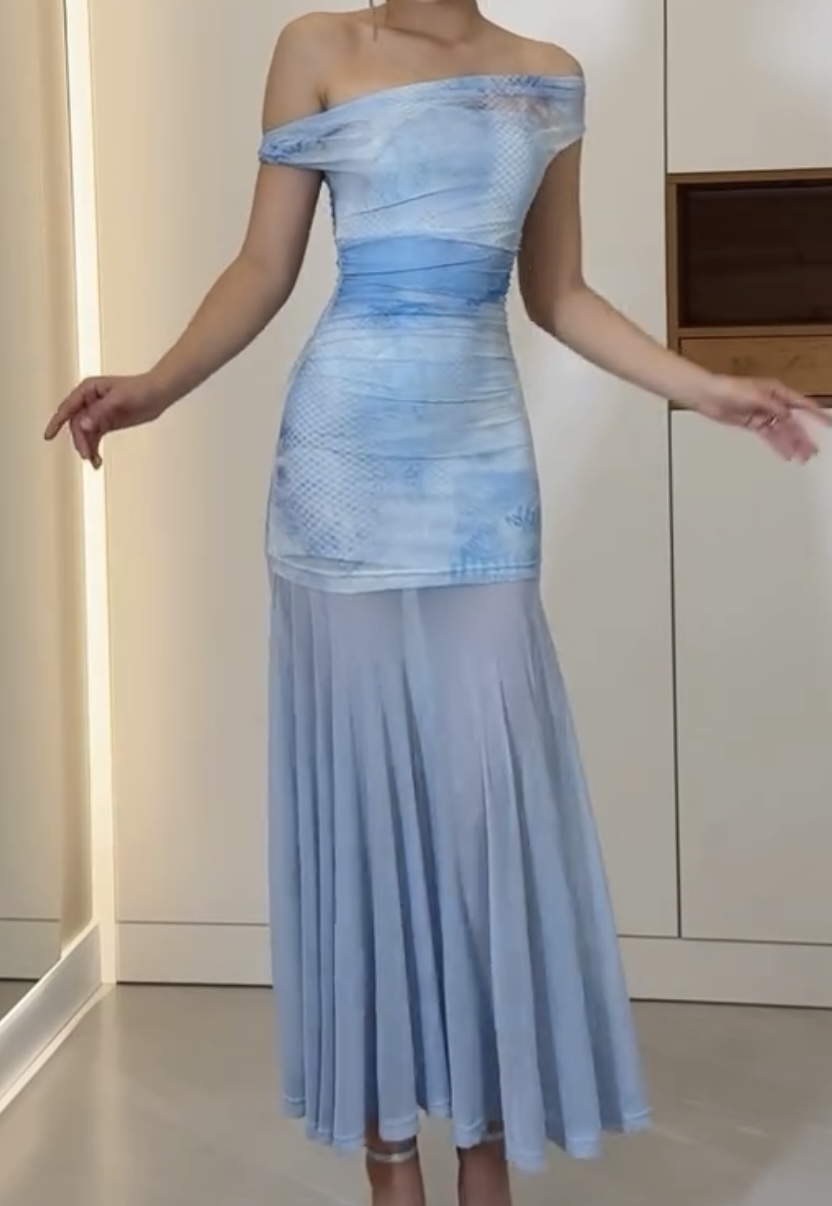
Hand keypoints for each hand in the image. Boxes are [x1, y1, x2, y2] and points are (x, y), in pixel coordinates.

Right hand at [44, 374, 168, 468]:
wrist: (158, 394)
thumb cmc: (140, 389)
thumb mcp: (118, 399)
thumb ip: (100, 412)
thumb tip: (83, 424)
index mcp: (88, 390)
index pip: (68, 408)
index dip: (56, 422)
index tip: (48, 436)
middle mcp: (89, 401)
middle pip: (76, 424)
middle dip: (80, 441)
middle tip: (86, 455)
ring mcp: (97, 413)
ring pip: (85, 433)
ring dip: (87, 447)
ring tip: (93, 462)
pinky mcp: (106, 423)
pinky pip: (95, 437)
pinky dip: (94, 448)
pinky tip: (96, 460)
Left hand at [690, 375, 829, 462]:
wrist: (707, 394)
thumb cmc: (729, 388)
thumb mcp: (752, 395)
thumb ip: (771, 406)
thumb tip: (787, 416)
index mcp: (777, 392)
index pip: (801, 404)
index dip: (816, 414)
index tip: (828, 424)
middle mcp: (773, 403)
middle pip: (792, 422)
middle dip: (803, 437)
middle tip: (812, 452)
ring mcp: (763, 414)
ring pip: (782, 432)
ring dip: (791, 445)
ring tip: (801, 459)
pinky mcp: (753, 423)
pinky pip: (769, 436)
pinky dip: (777, 446)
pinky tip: (786, 455)